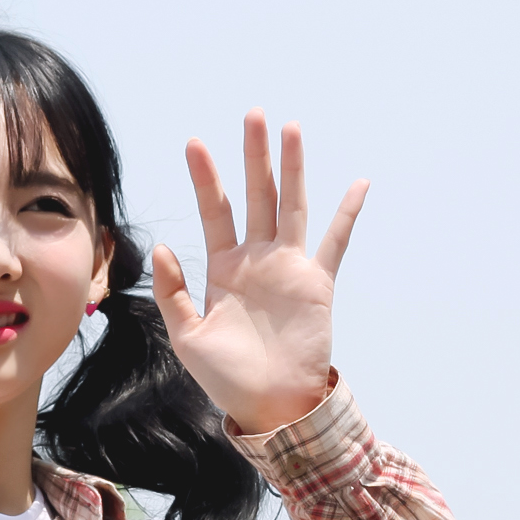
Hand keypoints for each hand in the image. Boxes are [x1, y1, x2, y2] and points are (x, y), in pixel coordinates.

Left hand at [152, 109, 368, 434]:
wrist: (269, 405)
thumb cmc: (225, 376)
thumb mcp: (187, 336)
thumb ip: (173, 291)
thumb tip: (161, 246)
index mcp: (223, 269)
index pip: (213, 211)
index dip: (205, 178)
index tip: (195, 142)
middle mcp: (257, 260)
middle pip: (255, 196)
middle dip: (253, 156)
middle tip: (253, 113)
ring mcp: (289, 268)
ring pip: (292, 206)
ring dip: (293, 168)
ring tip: (291, 129)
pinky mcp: (317, 283)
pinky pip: (335, 243)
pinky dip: (346, 214)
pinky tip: (357, 183)